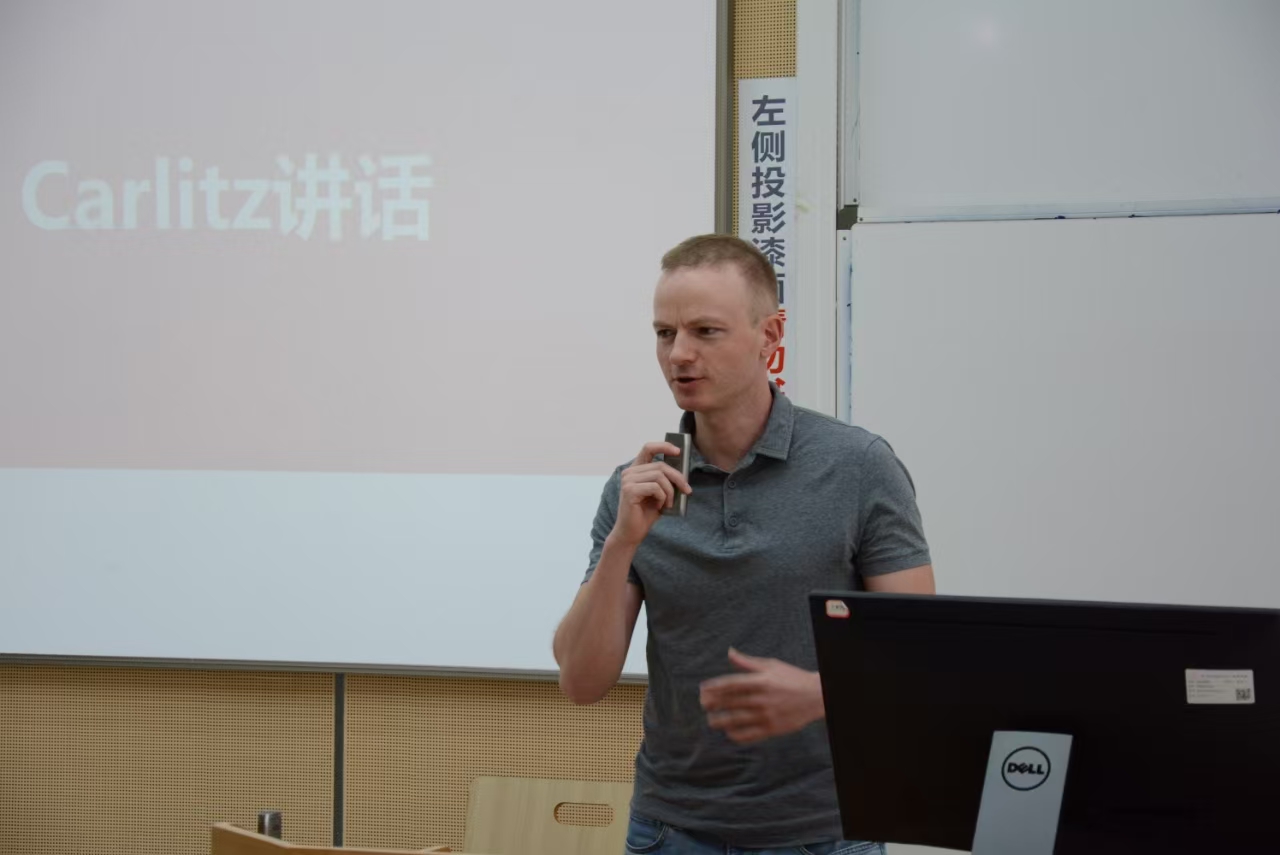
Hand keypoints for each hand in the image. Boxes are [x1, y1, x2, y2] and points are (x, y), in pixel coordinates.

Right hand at [609, 441, 691, 547]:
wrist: (632, 533)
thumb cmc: (645, 514)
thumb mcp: (660, 493)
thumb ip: (666, 481)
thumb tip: (683, 472)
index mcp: (636, 470)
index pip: (648, 448)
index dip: (664, 446)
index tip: (678, 451)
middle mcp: (629, 472)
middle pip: (661, 466)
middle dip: (678, 478)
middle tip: (687, 490)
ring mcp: (628, 481)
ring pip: (660, 476)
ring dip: (670, 491)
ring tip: (669, 503)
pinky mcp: (629, 491)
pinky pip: (655, 487)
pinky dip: (663, 497)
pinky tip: (660, 506)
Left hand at [699, 648, 824, 743]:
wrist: (816, 696)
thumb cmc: (792, 678)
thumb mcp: (771, 665)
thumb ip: (747, 662)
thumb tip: (729, 652)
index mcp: (761, 680)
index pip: (731, 683)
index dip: (714, 686)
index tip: (703, 689)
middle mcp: (762, 698)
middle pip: (730, 702)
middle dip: (713, 703)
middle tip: (703, 704)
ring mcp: (766, 715)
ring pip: (736, 720)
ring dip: (720, 721)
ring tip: (712, 721)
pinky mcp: (771, 729)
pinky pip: (748, 735)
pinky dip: (735, 735)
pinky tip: (728, 733)